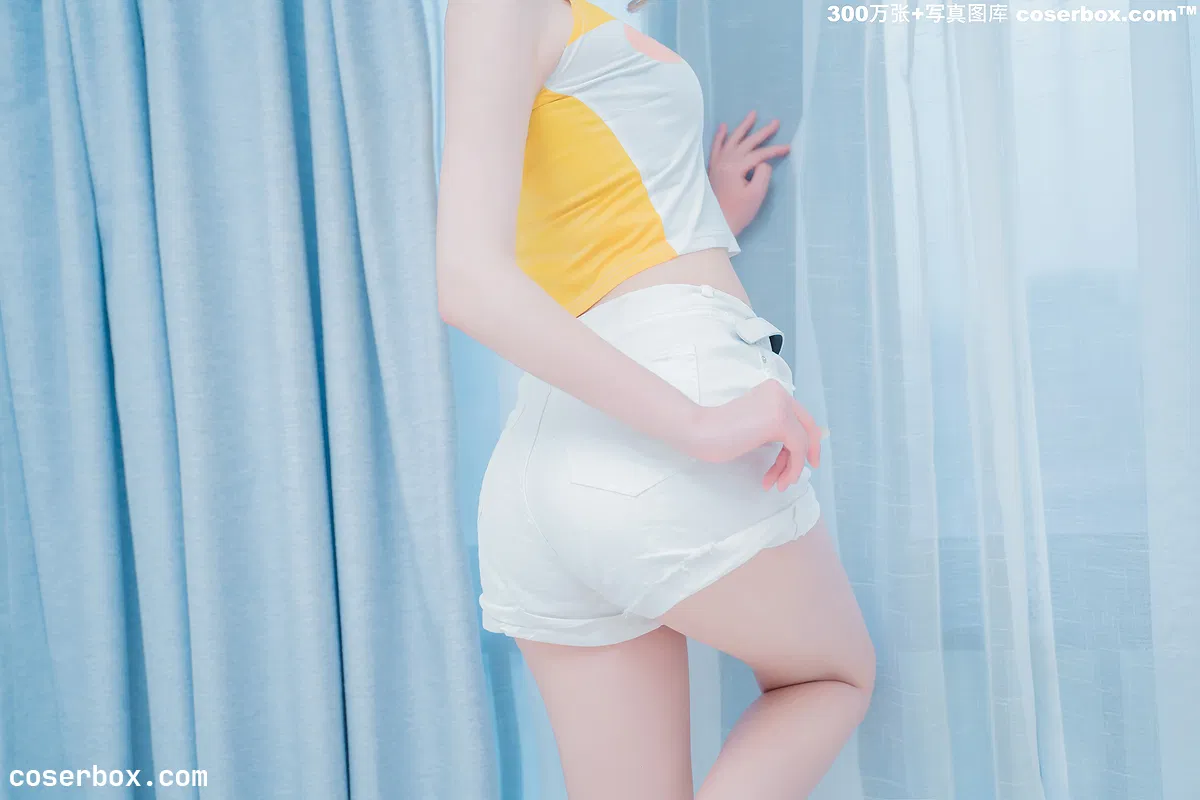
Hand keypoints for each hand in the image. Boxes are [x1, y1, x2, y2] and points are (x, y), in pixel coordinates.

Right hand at [686, 380, 823, 491]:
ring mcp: (781, 404)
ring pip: (802, 441)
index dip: (808, 440)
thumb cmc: (718, 433)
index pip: (801, 416)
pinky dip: (792, 467)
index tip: (807, 460)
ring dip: (792, 467)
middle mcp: (780, 393)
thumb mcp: (754, 426)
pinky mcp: (779, 420)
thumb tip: (798, 446)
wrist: (699, 431)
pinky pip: (797, 447)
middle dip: (806, 454)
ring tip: (777, 484)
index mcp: (773, 391)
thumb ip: (774, 429)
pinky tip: (778, 480)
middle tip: (795, 477)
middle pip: (808, 427)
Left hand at [708, 110, 790, 235]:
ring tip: (752, 114)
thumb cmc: (737, 213)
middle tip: (776, 122)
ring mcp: (717, 164)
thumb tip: (763, 163)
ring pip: (731, 140)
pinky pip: (716, 147)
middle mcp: (724, 161)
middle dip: (762, 133)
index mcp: (735, 167)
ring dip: (742, 127)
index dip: (774, 150)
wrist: (715, 225)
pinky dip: (720, 136)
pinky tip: (723, 127)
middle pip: (746, 142)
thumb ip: (762, 175)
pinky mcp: (713, 169)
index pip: (759, 154)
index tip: (788, 149)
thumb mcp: (755, 195)